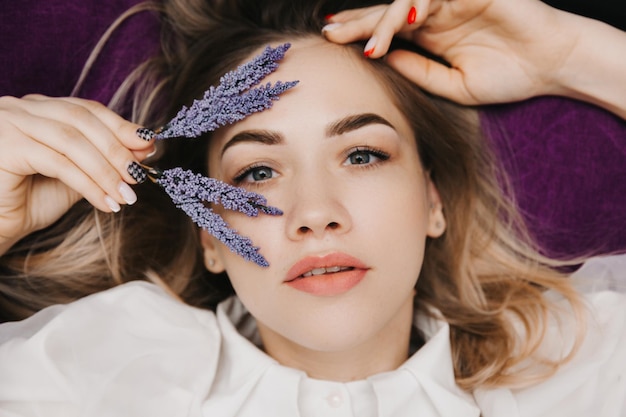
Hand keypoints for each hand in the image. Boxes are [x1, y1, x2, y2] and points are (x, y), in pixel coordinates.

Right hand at [0, 95, 154, 253]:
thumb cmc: (24, 202)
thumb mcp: (73, 178)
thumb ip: (101, 161)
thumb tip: (144, 150)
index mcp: (37, 109)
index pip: (87, 110)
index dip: (121, 127)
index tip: (150, 145)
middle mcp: (20, 108)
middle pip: (82, 119)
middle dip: (117, 148)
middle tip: (140, 174)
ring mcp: (9, 122)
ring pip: (72, 140)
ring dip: (106, 169)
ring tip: (126, 194)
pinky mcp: (6, 146)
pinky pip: (59, 162)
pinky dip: (88, 183)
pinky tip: (105, 202)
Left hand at [323, 0, 581, 104]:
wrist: (552, 67)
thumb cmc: (509, 76)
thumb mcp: (452, 85)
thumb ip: (419, 71)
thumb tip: (384, 62)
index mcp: (431, 36)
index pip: (388, 31)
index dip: (361, 34)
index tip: (333, 44)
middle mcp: (437, 15)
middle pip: (388, 12)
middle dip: (357, 23)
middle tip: (329, 33)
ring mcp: (453, 0)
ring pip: (406, 0)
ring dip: (384, 21)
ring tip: (369, 45)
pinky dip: (419, 3)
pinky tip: (408, 21)